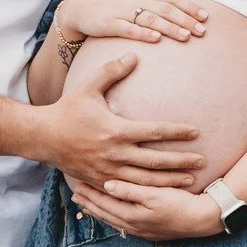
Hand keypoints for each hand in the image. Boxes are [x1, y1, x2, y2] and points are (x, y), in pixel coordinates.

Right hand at [40, 57, 203, 186]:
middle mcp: (115, 154)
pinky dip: (148, 193)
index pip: (154, 132)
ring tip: (191, 180)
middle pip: (156, 161)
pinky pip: (129, 190)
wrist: (43, 137)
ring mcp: (108, 171)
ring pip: (146, 181)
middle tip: (203, 161)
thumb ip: (111, 71)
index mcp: (116, 130)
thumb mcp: (88, 87)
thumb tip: (134, 54)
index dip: (177, 132)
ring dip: (170, 181)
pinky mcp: (101, 181)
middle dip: (181, 162)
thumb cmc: (67, 109)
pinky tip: (163, 193)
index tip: (196, 131)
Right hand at [55, 0, 208, 46]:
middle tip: (202, 31)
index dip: (189, 6)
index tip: (205, 16)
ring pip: (150, 18)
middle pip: (164, 8)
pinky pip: (128, 28)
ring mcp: (121, 10)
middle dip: (185, 19)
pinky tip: (156, 39)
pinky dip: (142, 33)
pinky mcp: (109, 23)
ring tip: (186, 37)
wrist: (77, 5)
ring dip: (169, 28)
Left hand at [68, 178, 221, 240]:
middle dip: (90, 203)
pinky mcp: (150, 231)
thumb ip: (130, 191)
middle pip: (106, 213)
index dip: (90, 193)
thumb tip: (107, 185)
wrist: (203, 219)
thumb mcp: (155, 195)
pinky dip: (113, 217)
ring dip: (100, 211)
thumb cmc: (181, 204)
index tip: (76, 184)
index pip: (104, 203)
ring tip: (87, 205)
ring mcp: (141, 230)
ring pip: (113, 220)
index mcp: (132, 216)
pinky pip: (123, 223)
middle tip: (75, 195)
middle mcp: (133, 225)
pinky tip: (112, 214)